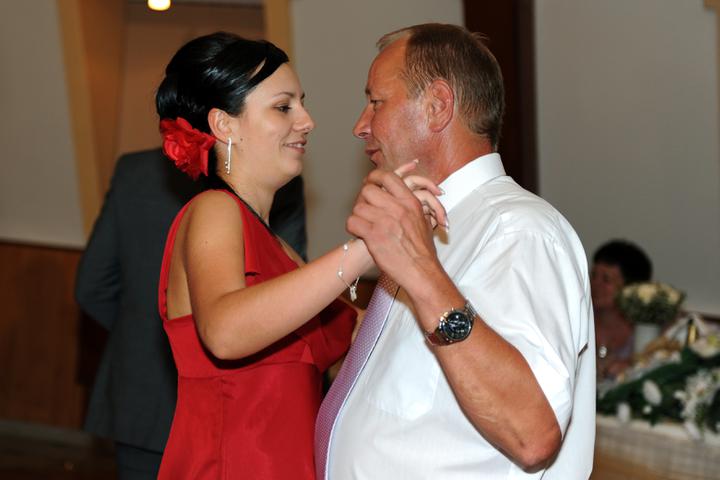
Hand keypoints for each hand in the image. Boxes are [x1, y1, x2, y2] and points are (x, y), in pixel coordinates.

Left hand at [346, 162, 446, 289]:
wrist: (421, 270)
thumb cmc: (422, 250)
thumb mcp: (422, 220)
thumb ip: (408, 205)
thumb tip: (396, 197)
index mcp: (410, 202)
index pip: (387, 176)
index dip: (374, 178)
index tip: (370, 183)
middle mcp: (397, 208)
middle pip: (368, 190)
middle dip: (363, 199)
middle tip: (364, 208)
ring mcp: (385, 221)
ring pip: (358, 207)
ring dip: (357, 215)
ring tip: (363, 224)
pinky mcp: (373, 236)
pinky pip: (352, 222)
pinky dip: (352, 227)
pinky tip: (359, 233)